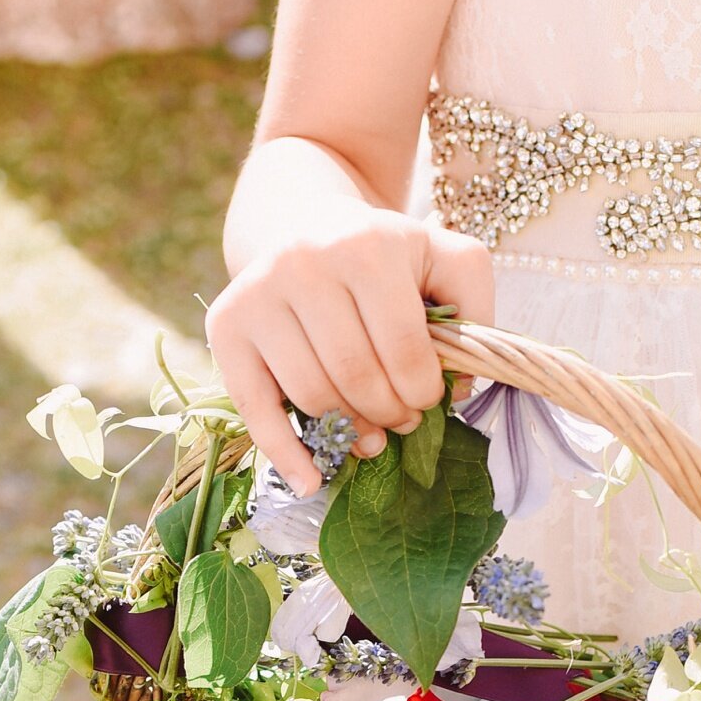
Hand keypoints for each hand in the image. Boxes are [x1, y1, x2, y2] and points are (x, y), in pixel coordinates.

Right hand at [207, 203, 494, 492]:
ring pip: (312, 395)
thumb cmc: (383, 254)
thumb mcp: (444, 258)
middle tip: (401, 421)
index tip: (429, 400)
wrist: (302, 219)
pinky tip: (311, 482)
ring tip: (371, 437)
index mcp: (367, 246)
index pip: (404, 349)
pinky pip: (254, 406)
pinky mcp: (225, 325)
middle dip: (389, 414)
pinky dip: (285, 454)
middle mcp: (304, 262)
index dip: (424, 392)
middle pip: (355, 376)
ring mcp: (258, 293)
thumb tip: (458, 388)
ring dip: (349, 433)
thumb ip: (475, 308)